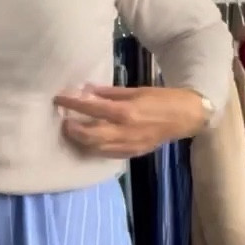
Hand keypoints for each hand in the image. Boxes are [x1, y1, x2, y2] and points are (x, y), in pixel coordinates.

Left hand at [55, 85, 207, 158]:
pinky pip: (109, 154)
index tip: (59, 98)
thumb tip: (88, 90)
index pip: (92, 108)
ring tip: (72, 133)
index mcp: (125, 111)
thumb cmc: (162, 99)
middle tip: (64, 122)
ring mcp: (129, 145)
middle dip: (74, 129)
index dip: (73, 103)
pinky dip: (96, 149)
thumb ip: (110, 93)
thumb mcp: (135, 90)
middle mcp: (124, 131)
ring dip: (81, 142)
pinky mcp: (133, 153)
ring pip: (97, 148)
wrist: (185, 117)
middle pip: (90, 134)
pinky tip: (89, 144)